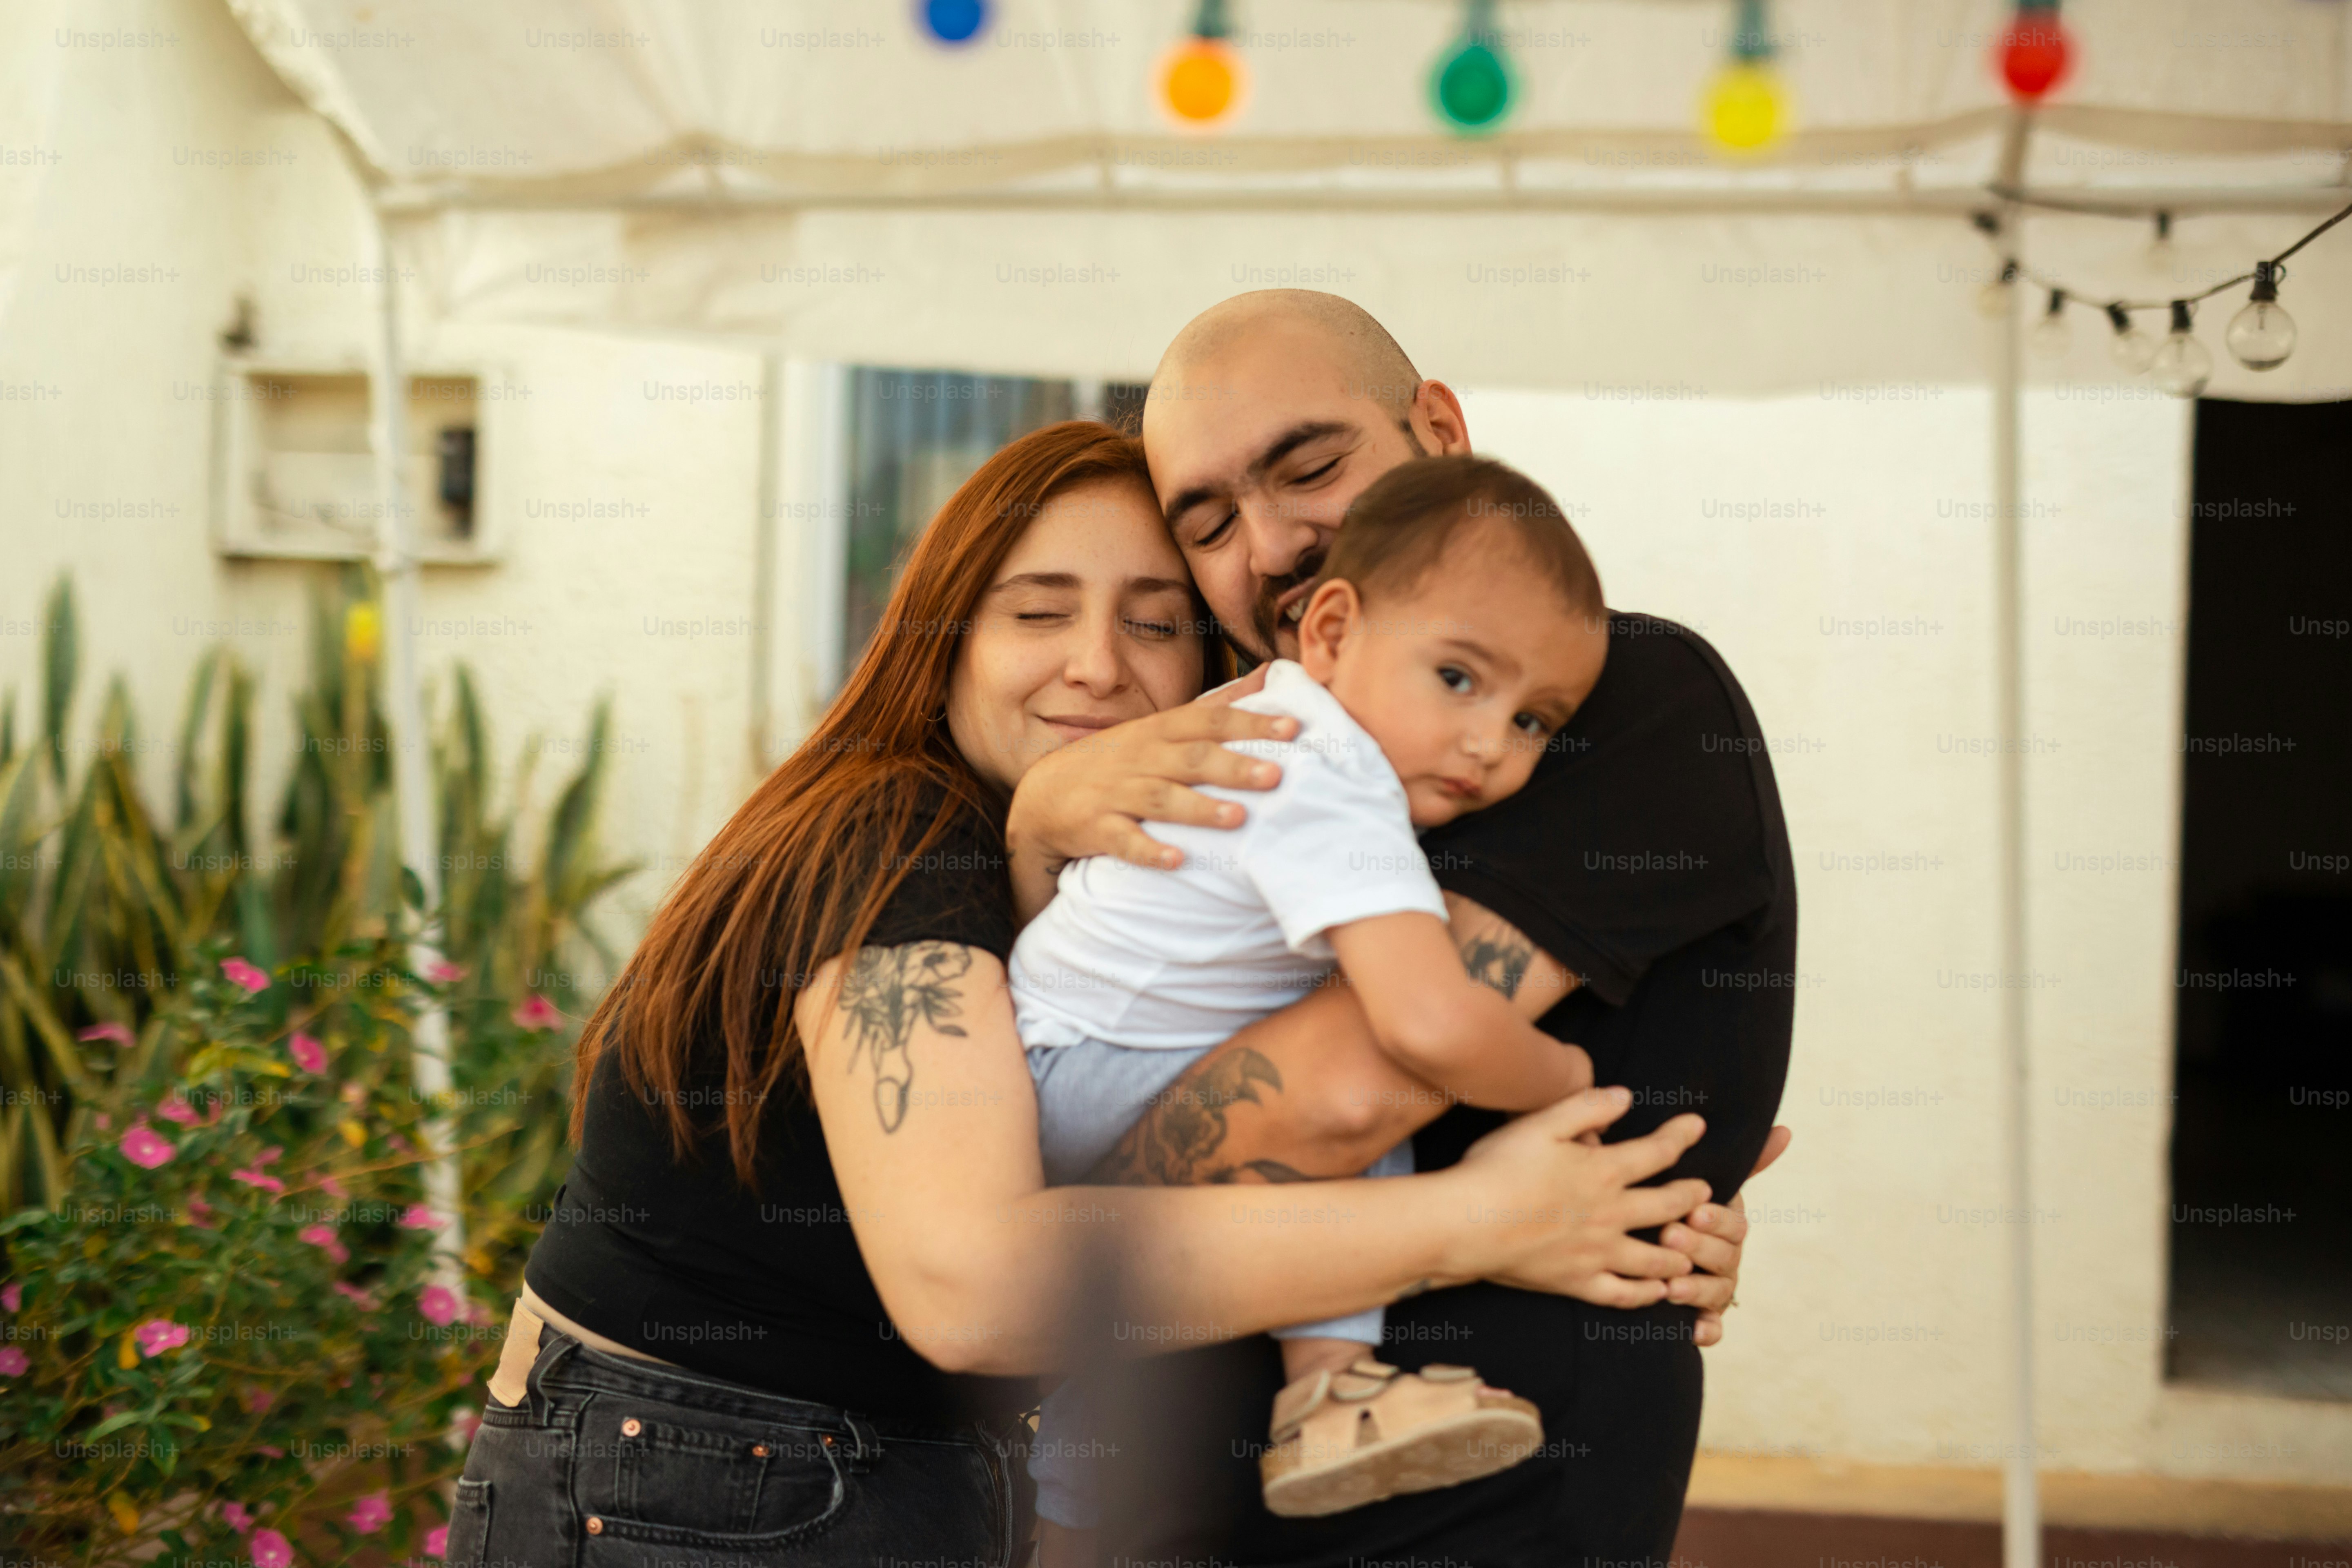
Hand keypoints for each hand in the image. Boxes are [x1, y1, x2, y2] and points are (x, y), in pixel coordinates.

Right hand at [1004, 678, 1291, 872]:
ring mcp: (1117, 792)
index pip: (1208, 720)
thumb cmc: (1117, 761)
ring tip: (1238, 818)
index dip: (1250, 723)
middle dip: (1234, 766)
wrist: (1043, 797)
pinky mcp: (1096, 828)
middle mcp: (1140, 758)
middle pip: (1191, 757)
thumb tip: (1267, 675)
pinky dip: (1149, 850)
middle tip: (1276, 775)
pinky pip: (1124, 839)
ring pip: (1161, 798)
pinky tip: (1177, 860)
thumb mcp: (1160, 727)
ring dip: (1200, 808)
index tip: (1293, 727)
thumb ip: (1214, 706)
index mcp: (1160, 731)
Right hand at [1451, 1088, 1709, 1307]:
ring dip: (1680, 1252)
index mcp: (1602, 1171)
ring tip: (1693, 1250)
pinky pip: (1623, 1295)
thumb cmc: (1497, 1168)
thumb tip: (1625, 1097)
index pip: (1657, 1152)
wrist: (1466, 1224)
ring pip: (1655, 1257)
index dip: (1681, 1136)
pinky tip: (1658, 1292)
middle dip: (1692, 1197)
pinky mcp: (1576, 1283)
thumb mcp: (1539, 1123)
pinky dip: (1646, 1294)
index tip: (1699, 1125)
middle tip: (1708, 1193)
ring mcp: (1596, 1253)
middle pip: (1667, 1206)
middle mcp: (1609, 1214)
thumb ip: (1586, 1107)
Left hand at [1663, 1123, 1790, 1343]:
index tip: (1694, 1211)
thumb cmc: (1684, 1204)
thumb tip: (1785, 1130)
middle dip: (1698, 1248)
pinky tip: (1693, 1331)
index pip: (1733, 1224)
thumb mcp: (1707, 1179)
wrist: (1650, 1243)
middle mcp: (1727, 1257)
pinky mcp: (1704, 1317)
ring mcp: (1717, 1288)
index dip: (1716, 1219)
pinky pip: (1711, 1328)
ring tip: (1670, 1285)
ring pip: (1716, 1292)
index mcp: (1728, 1224)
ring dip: (1696, 1290)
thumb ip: (1745, 1161)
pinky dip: (1706, 1330)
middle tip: (1668, 1236)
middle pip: (1723, 1257)